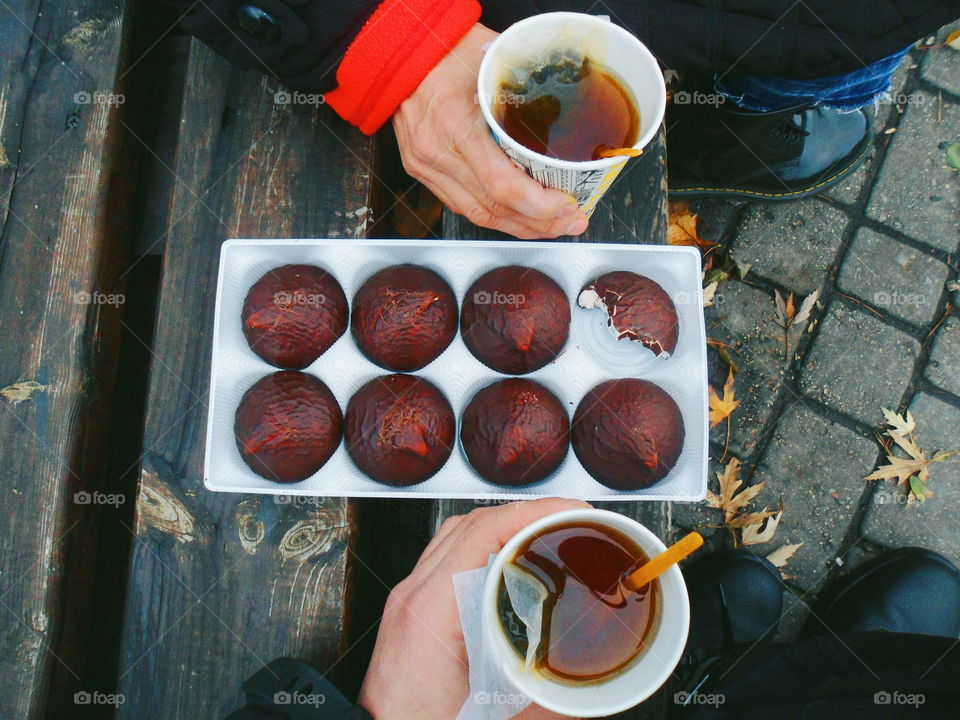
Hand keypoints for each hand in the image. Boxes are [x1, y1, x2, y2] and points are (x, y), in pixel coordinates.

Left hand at [358, 499, 589, 718]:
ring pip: (454, 535)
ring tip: (540, 533)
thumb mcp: (496, 718)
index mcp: (432, 610)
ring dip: (501, 526)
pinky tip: (505, 564)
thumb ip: (551, 705)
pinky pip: (444, 556)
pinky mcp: (408, 610)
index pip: (484, 531)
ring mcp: (408, 599)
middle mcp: (414, 595)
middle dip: (525, 513)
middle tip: (566, 519)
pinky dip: (480, 546)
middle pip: (470, 523)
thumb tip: (593, 692)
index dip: (533, 512)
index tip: (569, 510)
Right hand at [392, 24, 589, 238]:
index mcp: (455, 123)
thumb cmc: (447, 48)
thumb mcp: (496, 64)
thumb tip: (570, 120)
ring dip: (518, 224)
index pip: (503, 186)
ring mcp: (425, 164)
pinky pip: (461, 204)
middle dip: (538, 223)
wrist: (402, 50)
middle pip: (493, 208)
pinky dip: (494, 213)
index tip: (568, 205)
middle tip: (571, 221)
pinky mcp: (421, 169)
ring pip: (477, 214)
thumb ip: (528, 97)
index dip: (540, 206)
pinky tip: (517, 214)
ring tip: (551, 224)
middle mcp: (436, 151)